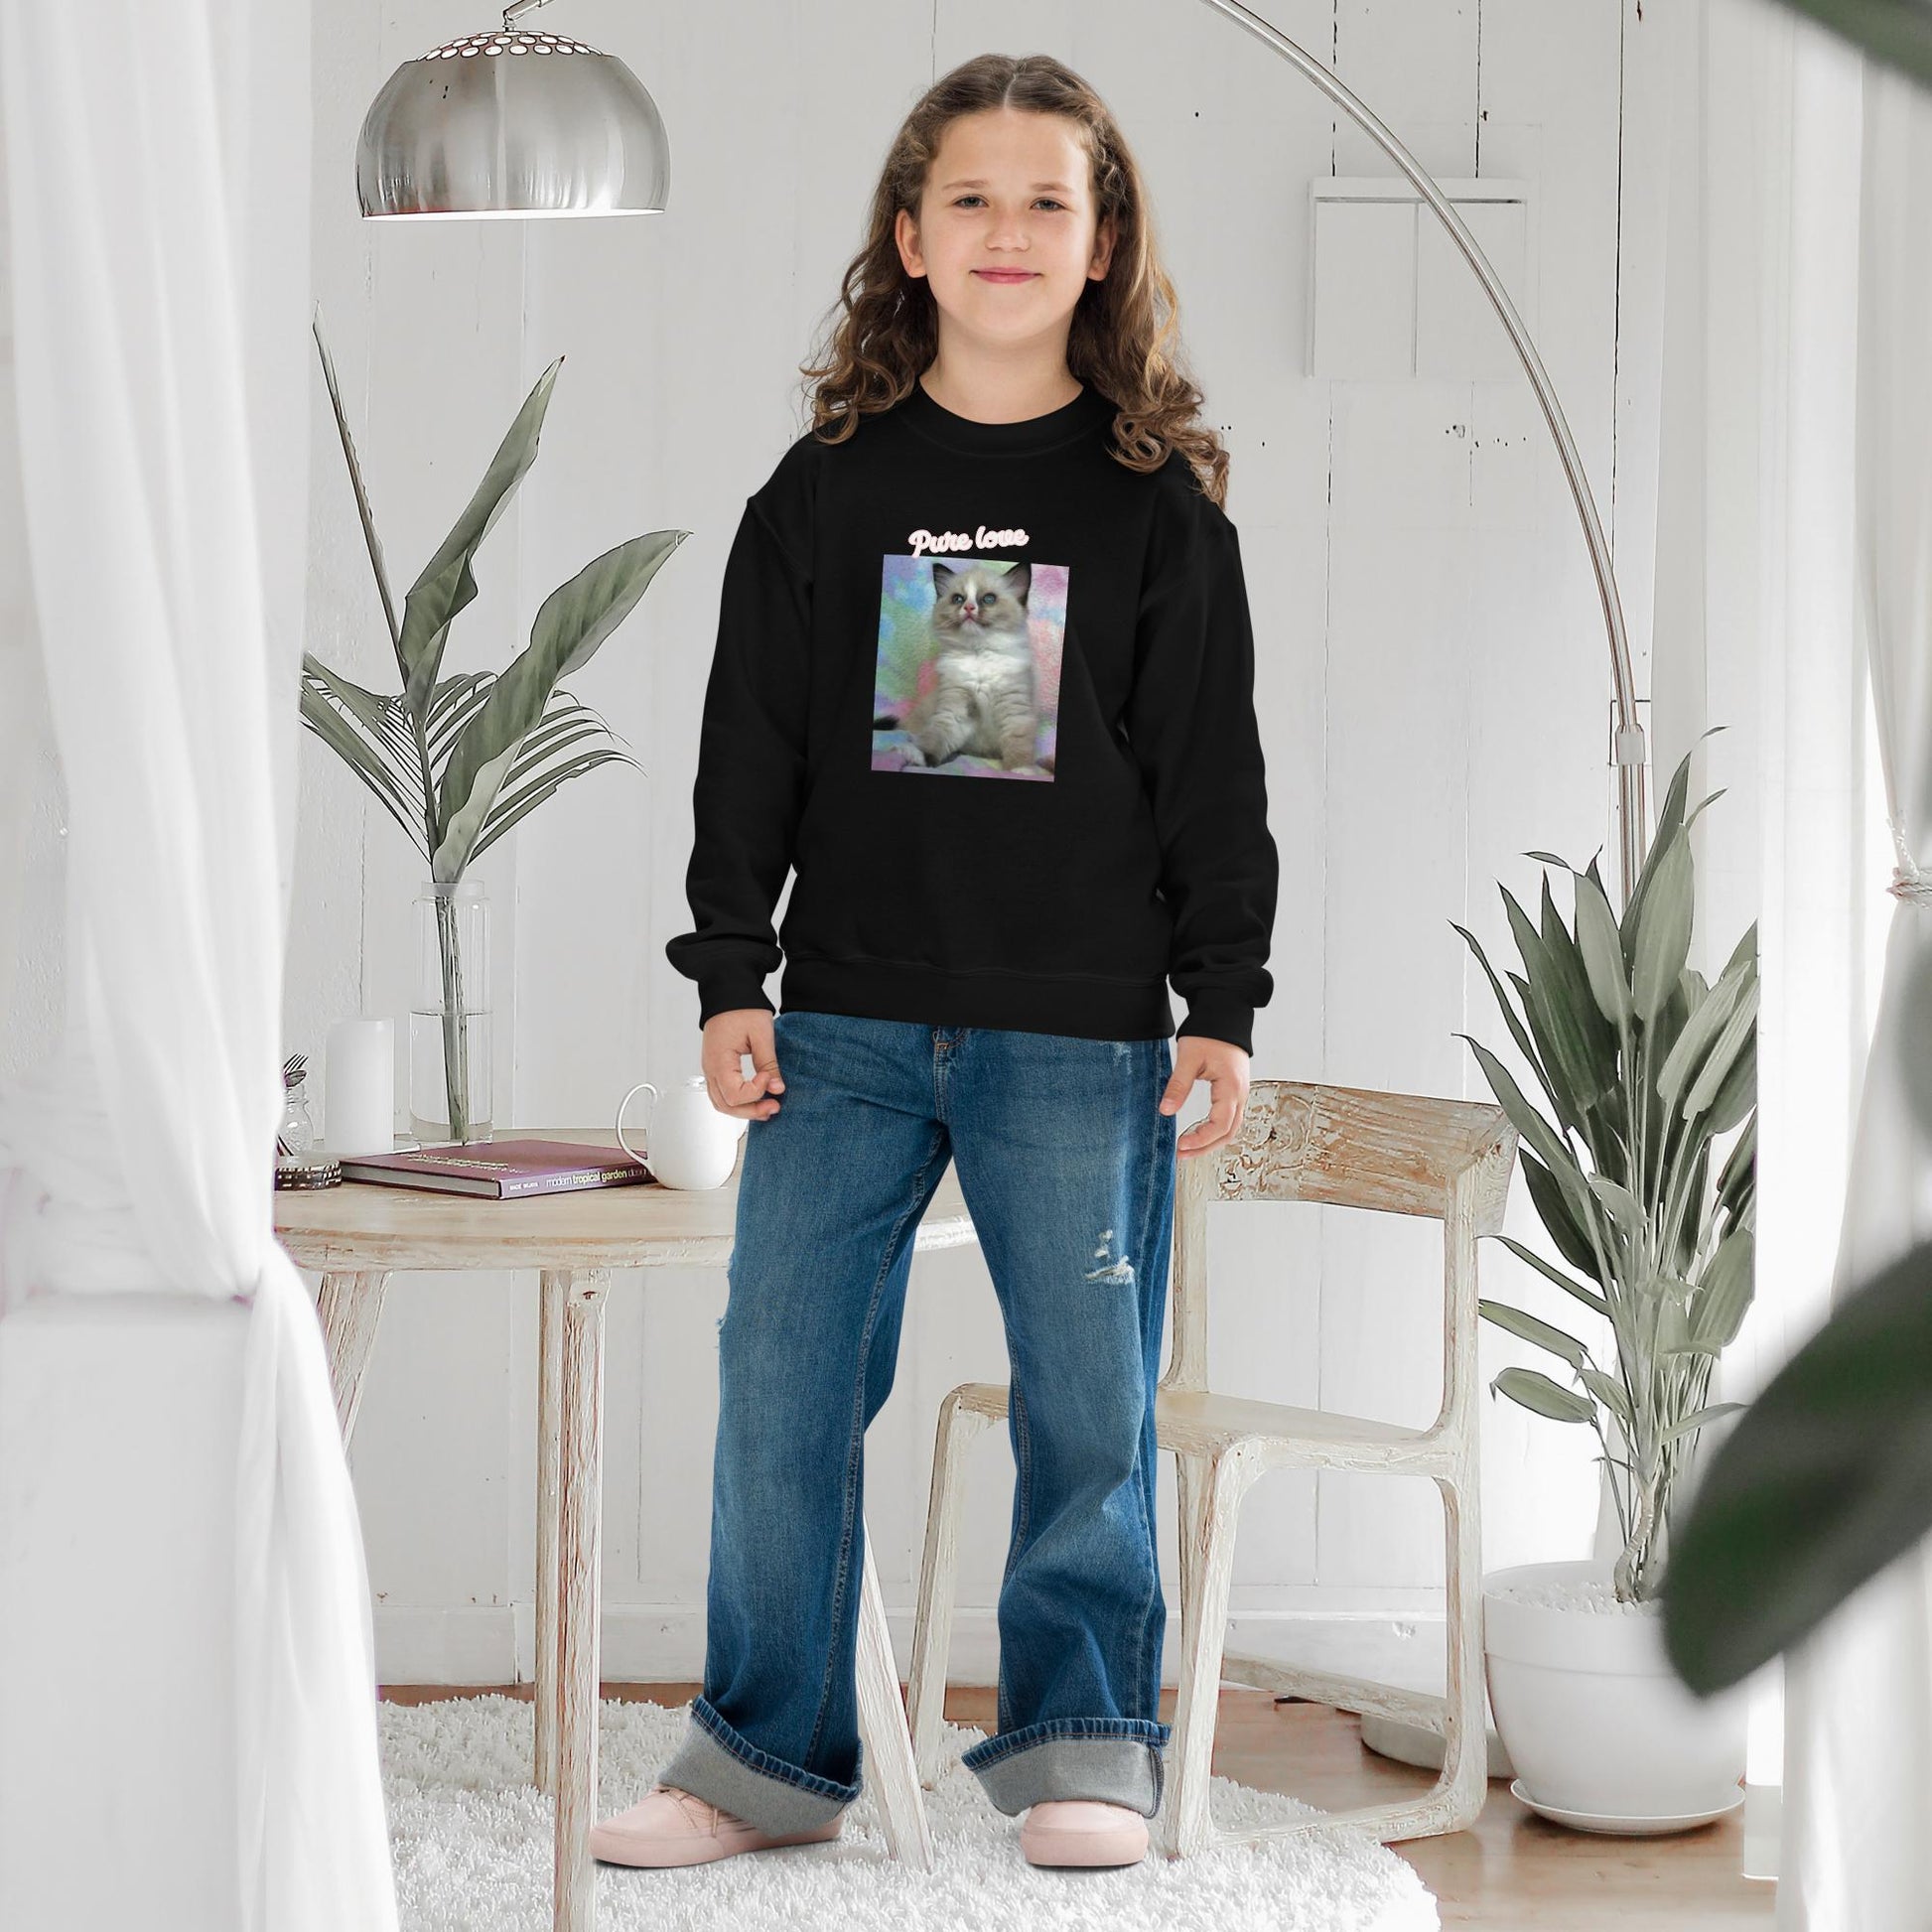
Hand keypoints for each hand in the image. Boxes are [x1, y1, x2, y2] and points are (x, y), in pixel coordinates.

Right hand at [702, 1008, 784, 1120]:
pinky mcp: (715, 1068)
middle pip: (726, 1105)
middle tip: (775, 1106)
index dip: (756, 1092)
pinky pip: (721, 1094)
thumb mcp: (761, 1033)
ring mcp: (710, 1070)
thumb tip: (777, 1088)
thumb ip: (768, 1063)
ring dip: (745, 1110)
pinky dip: (738, 1102)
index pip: (734, 1094)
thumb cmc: (741, 1008)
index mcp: (719, 1060)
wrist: (727, 994)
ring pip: (722, 1104)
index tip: (769, 1078)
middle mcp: (710, 1069)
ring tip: (767, 1107)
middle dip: (752, 1110)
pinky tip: (756, 1100)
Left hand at [1159, 1035, 1249, 1156]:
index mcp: (1232, 1087)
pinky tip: (1198, 1133)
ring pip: (1230, 1128)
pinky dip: (1215, 1131)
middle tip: (1181, 1155)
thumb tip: (1166, 1111)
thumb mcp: (1188, 1058)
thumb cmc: (1209, 1033)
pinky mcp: (1235, 1091)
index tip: (1181, 1146)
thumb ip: (1178, 1086)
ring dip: (1210, 1141)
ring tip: (1187, 1148)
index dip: (1201, 1140)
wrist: (1224, 1015)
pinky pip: (1229, 1118)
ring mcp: (1240, 1093)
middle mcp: (1241, 1094)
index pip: (1220, 1125)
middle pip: (1228, 1133)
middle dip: (1205, 1147)